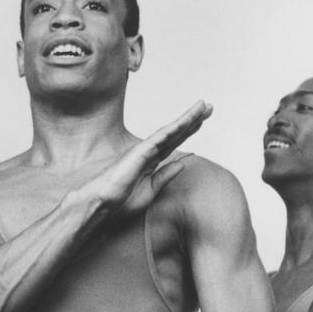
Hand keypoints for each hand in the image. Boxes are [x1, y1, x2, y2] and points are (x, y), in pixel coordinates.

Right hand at [74, 101, 212, 222]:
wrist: (103, 206)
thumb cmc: (120, 202)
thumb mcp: (151, 191)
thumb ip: (166, 176)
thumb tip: (182, 163)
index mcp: (152, 162)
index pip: (174, 143)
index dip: (189, 131)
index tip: (203, 121)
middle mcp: (149, 152)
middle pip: (175, 133)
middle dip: (193, 119)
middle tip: (209, 106)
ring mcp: (145, 150)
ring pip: (171, 130)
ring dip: (188, 118)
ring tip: (204, 106)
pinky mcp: (141, 151)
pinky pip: (162, 136)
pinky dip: (176, 126)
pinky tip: (188, 119)